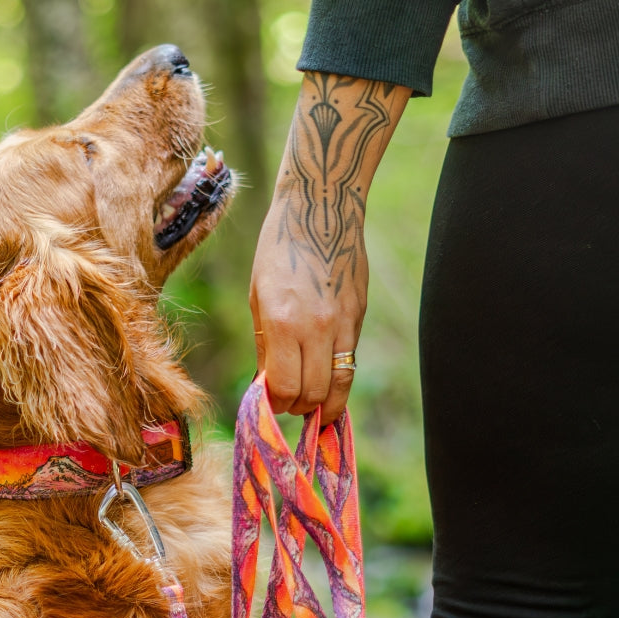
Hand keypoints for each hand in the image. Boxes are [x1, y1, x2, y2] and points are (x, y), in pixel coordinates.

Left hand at [250, 74, 409, 418]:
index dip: (277, 404)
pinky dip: (338, 377)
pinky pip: (350, 360)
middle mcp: (316, 327)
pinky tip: (326, 378)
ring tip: (312, 404)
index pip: (285, 387)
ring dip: (325, 403)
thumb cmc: (278, 251)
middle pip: (315, 394)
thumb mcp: (259, 298)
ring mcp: (343, 323)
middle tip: (289, 405)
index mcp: (283, 322)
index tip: (270, 402)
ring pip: (341, 384)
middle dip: (300, 408)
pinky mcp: (359, 316)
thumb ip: (266, 345)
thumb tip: (269, 385)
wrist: (320, 209)